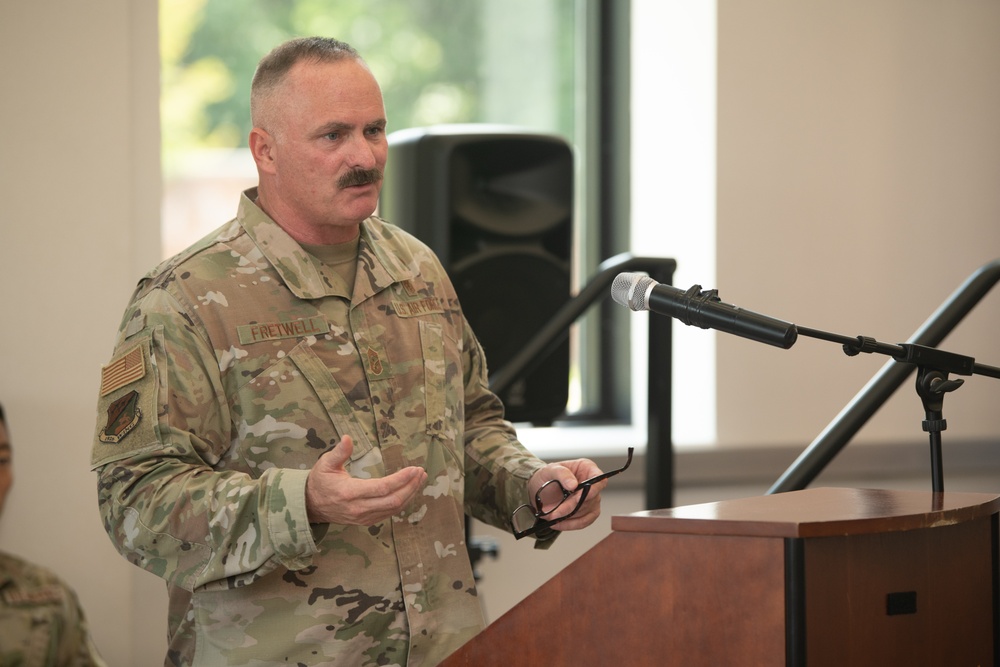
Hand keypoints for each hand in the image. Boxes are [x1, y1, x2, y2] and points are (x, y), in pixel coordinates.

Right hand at [305, 435, 427, 524]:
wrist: (311, 505)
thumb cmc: (320, 481)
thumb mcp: (325, 463)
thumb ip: (339, 452)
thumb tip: (347, 438)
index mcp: (349, 493)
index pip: (381, 488)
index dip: (400, 479)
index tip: (414, 469)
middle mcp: (358, 508)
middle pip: (393, 501)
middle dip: (410, 486)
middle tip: (421, 472)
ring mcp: (363, 517)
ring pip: (394, 509)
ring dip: (410, 494)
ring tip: (420, 479)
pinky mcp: (366, 521)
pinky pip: (389, 513)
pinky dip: (403, 502)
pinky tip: (410, 490)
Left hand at [526, 458, 605, 531]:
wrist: (540, 489)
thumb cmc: (548, 475)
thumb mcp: (551, 469)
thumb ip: (562, 474)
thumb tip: (573, 484)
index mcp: (588, 469)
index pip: (599, 480)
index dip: (593, 489)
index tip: (578, 495)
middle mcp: (593, 485)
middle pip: (589, 499)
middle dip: (571, 507)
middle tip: (554, 512)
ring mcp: (592, 500)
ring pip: (584, 512)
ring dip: (567, 516)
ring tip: (550, 515)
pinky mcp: (588, 513)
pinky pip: (582, 522)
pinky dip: (569, 524)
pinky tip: (557, 523)